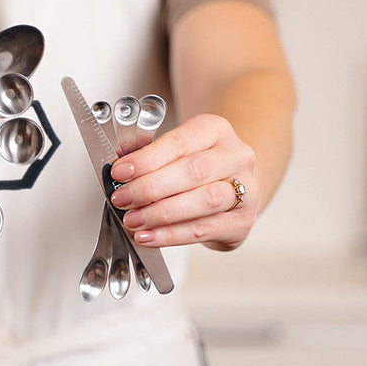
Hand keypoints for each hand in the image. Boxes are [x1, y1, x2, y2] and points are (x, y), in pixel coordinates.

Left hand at [109, 114, 256, 251]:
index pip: (179, 142)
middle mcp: (236, 156)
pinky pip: (204, 229)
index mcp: (215, 130)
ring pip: (204, 201)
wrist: (232, 185)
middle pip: (194, 171)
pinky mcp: (242, 221)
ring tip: (133, 220)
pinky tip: (149, 235)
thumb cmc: (196, 165)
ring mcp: (246, 189)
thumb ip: (147, 156)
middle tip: (123, 198)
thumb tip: (119, 167)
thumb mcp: (174, 150)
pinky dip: (172, 235)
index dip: (147, 159)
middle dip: (151, 187)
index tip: (120, 172)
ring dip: (161, 213)